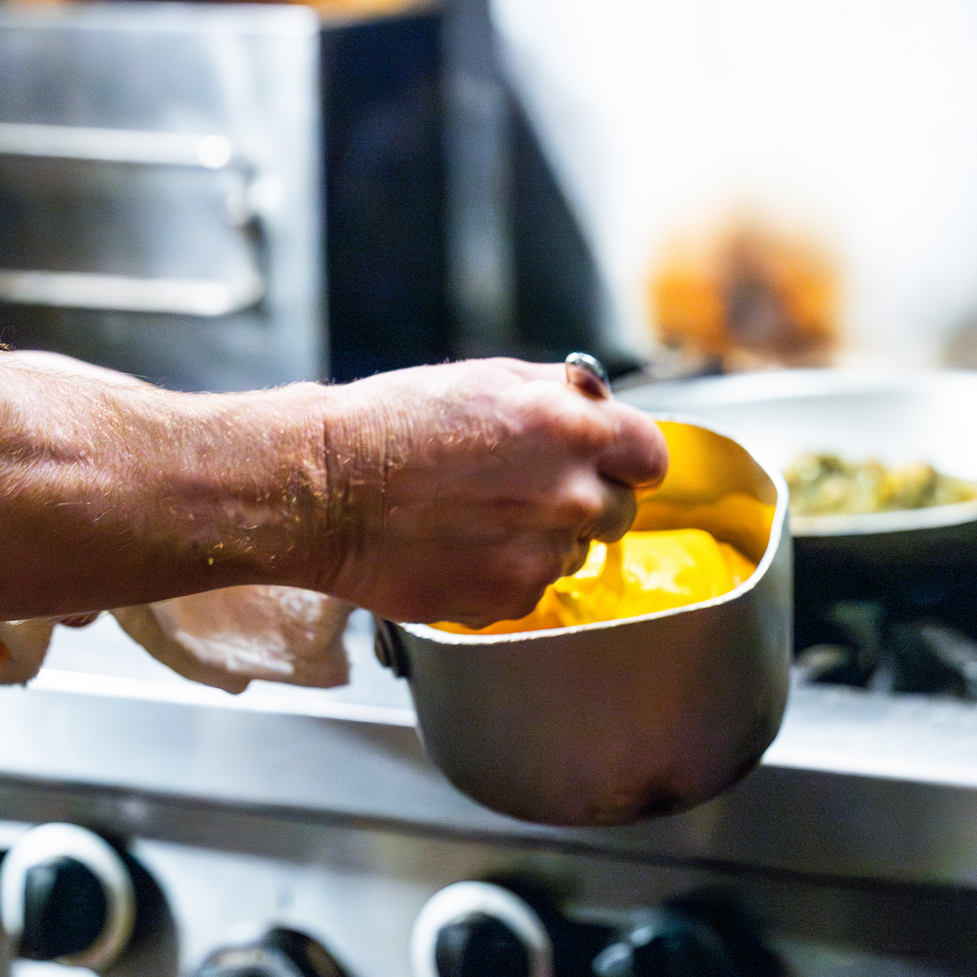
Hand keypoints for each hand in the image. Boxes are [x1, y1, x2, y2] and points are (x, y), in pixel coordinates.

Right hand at [320, 359, 668, 627]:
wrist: (324, 489)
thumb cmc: (391, 425)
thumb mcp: (486, 378)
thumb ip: (558, 394)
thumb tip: (599, 404)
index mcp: (571, 427)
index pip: (651, 455)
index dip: (626, 459)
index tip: (607, 464)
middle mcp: (570, 493)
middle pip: (621, 511)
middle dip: (585, 500)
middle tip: (524, 490)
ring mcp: (543, 552)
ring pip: (574, 553)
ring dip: (543, 539)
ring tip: (479, 517)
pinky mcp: (511, 598)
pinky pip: (533, 588)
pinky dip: (506, 572)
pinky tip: (460, 546)